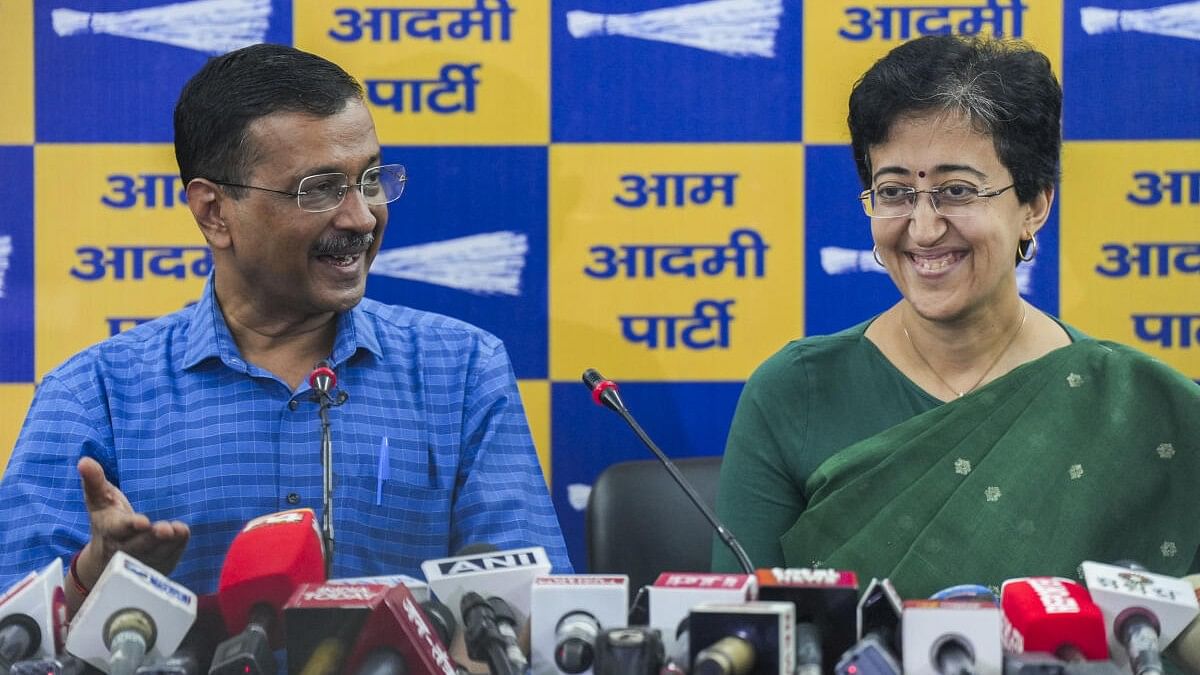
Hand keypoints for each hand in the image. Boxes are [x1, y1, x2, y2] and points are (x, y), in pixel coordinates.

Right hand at [74, 456, 189, 589]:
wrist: (109, 557)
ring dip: (169, 543)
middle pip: (139, 545)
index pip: (119, 530)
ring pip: (157, 553)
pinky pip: (170, 557)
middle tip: (164, 529)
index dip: (130, 526)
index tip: (142, 521)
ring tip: (177, 530)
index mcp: (110, 532)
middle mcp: (125, 550)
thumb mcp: (99, 500)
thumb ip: (94, 481)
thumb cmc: (107, 519)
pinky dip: (177, 547)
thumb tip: (83, 461)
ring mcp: (143, 561)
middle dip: (152, 538)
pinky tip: (182, 533)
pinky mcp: (158, 566)